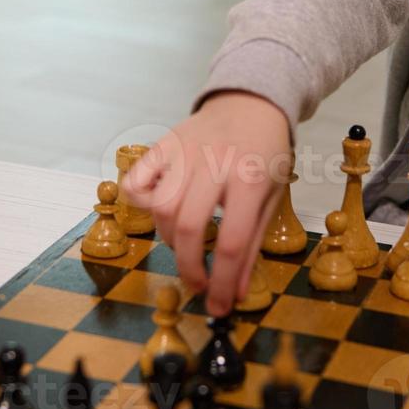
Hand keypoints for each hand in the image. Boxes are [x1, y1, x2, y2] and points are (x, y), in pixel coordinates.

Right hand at [121, 91, 290, 315]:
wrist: (251, 103)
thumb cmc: (265, 153)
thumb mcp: (271, 197)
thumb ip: (253, 244)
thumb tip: (237, 291)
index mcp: (250, 178)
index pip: (233, 243)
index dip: (224, 283)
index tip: (219, 306)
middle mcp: (215, 163)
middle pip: (189, 227)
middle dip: (190, 268)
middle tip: (198, 285)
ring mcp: (185, 151)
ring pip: (161, 207)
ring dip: (170, 239)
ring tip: (186, 245)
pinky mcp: (163, 145)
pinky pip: (137, 180)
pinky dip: (139, 203)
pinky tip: (158, 213)